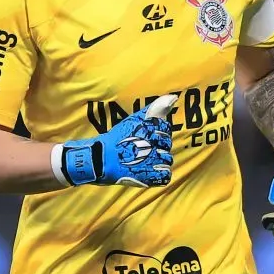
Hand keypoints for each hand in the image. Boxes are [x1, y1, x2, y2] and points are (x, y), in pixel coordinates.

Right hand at [55, 94, 175, 187]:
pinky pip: (165, 175)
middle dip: (157, 146)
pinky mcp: (150, 176)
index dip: (156, 133)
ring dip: (159, 161)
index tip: (144, 136)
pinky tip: (150, 171)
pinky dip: (159, 174)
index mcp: (150, 127)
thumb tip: (174, 97)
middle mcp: (154, 143)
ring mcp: (153, 161)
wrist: (100, 158)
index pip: (165, 128)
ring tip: (144, 160)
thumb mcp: (135, 119)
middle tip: (141, 149)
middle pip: (167, 144)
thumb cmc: (117, 138)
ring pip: (167, 160)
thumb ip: (155, 108)